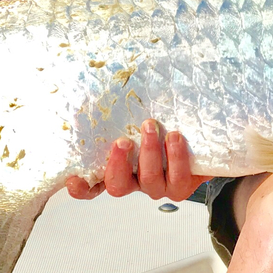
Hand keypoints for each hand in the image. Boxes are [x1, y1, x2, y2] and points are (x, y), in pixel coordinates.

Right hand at [66, 119, 209, 201]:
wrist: (199, 138)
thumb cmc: (161, 125)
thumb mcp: (135, 118)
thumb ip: (118, 112)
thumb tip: (101, 85)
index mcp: (117, 168)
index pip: (92, 185)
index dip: (81, 187)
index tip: (73, 179)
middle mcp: (134, 181)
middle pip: (117, 186)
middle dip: (118, 163)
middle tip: (123, 141)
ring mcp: (157, 186)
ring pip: (148, 180)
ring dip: (149, 152)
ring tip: (151, 127)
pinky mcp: (180, 187)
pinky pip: (177, 178)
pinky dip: (175, 157)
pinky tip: (174, 137)